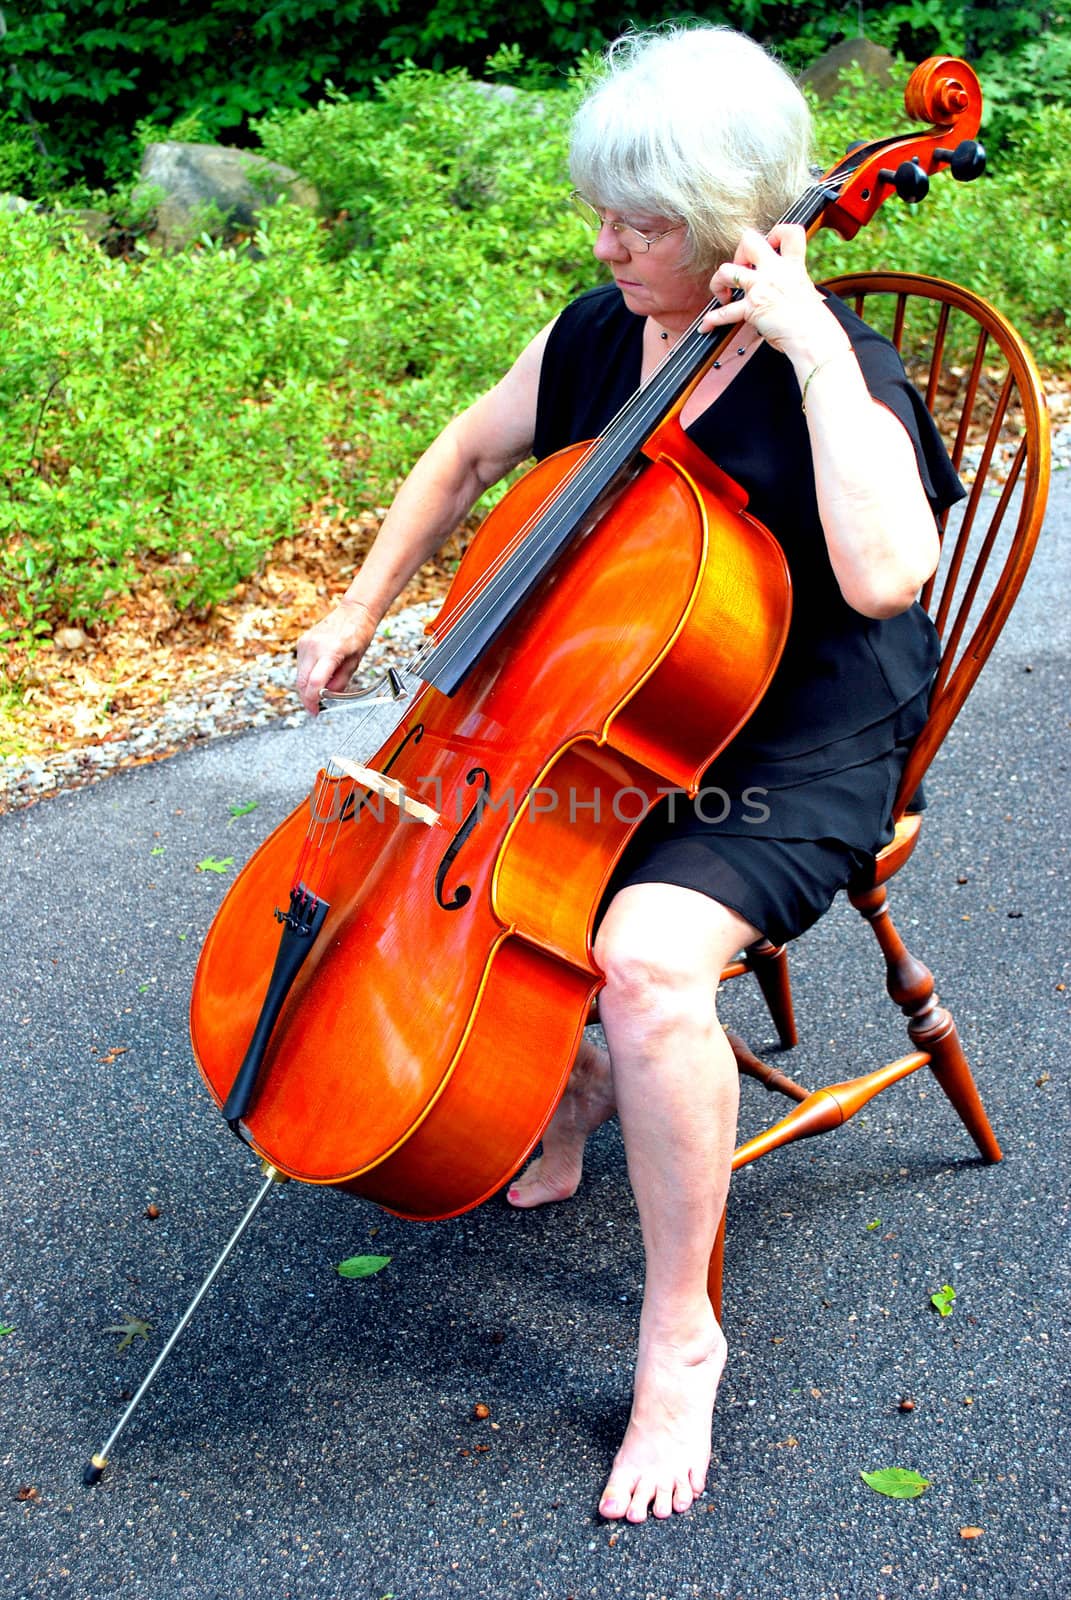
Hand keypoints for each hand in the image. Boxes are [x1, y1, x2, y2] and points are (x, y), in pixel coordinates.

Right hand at [295, 597, 378, 715]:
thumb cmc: (359, 635)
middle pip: (302, 682)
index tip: (315, 712)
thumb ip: (340, 682)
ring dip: (307, 687)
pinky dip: (307, 675)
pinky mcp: (301, 642)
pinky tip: (318, 676)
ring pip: (299, 675)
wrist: (354, 612)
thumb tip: (328, 698)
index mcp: (330, 651)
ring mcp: (305, 643)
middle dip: (307, 698)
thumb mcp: (355, 662)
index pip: (314, 683)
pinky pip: (300, 666)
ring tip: (320, 690)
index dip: (313, 702)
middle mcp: (314, 646)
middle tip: (315, 708)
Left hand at [702, 224, 845, 366]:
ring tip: (724, 295)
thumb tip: (779, 287)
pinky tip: (707, 326)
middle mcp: (775, 271)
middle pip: (749, 240)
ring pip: (726, 270)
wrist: (813, 337)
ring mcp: (761, 287)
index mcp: (793, 265)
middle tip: (742, 269)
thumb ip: (790, 282)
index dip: (775, 233)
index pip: (789, 232)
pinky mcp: (752, 307)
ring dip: (718, 282)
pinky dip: (712, 320)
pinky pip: (724, 312)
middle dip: (739, 252)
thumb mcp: (806, 290)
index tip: (770, 246)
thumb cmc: (812, 321)